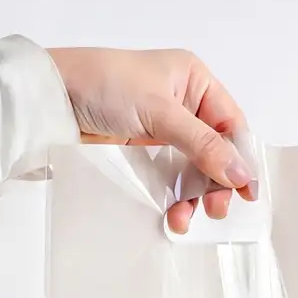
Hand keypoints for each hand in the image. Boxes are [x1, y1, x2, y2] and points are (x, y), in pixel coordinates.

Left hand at [48, 48, 254, 233]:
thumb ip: (202, 144)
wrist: (50, 98)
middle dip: (215, 183)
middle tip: (214, 210)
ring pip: (191, 169)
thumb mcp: (160, 112)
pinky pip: (168, 177)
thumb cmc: (104, 85)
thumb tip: (240, 173)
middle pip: (214, 151)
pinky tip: (170, 213)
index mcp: (194, 80)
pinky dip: (172, 196)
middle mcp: (182, 102)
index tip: (246, 191)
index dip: (241, 157)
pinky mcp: (141, 150)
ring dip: (191, 196)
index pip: (230, 123)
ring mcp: (161, 128)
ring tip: (181, 218)